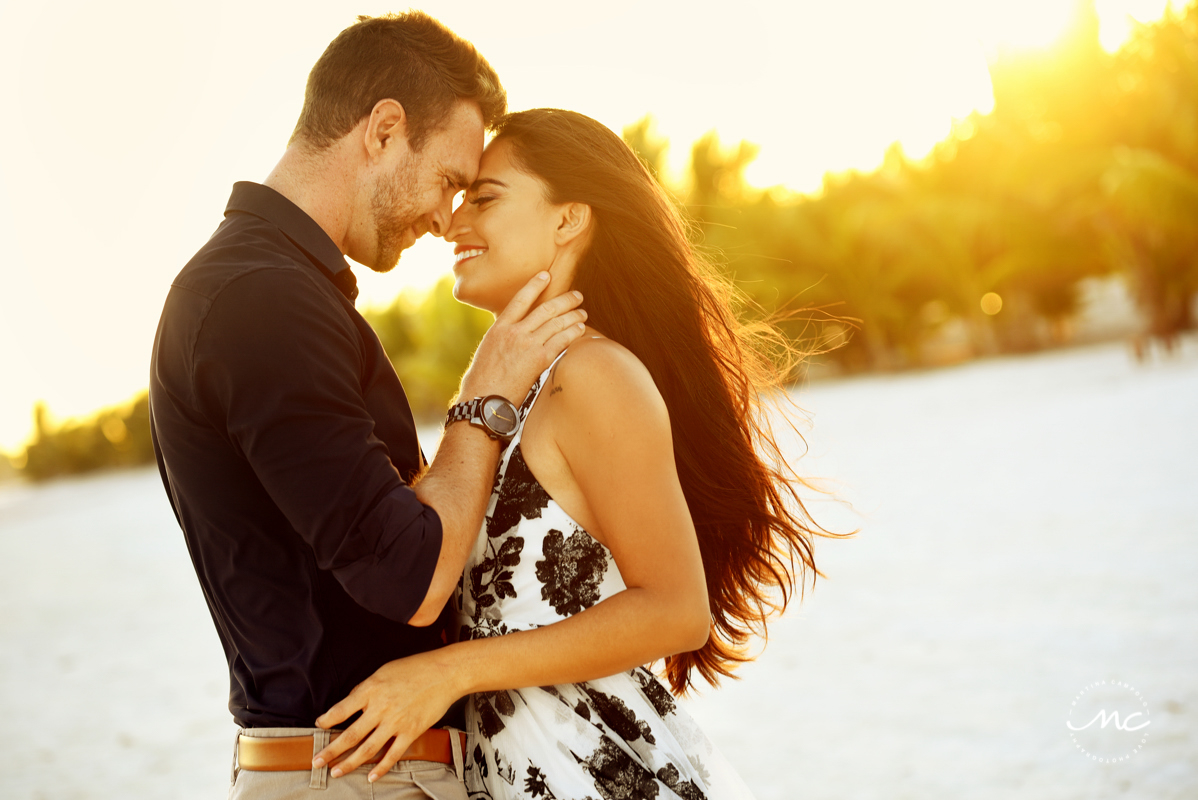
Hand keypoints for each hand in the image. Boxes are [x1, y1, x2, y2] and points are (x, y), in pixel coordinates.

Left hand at [312, 648, 463, 781]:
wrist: (445, 673)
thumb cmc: (415, 668)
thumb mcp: (383, 671)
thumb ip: (366, 689)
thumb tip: (350, 702)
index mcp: (371, 689)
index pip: (341, 709)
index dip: (327, 720)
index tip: (318, 726)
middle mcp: (380, 708)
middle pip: (350, 735)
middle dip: (330, 751)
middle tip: (316, 762)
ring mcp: (396, 722)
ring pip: (367, 749)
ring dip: (349, 763)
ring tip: (335, 772)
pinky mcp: (411, 732)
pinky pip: (393, 754)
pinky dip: (381, 768)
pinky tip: (371, 776)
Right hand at [459, 272, 586, 403]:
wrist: (483, 399)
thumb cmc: (483, 380)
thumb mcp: (488, 351)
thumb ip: (502, 338)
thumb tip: (513, 335)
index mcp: (499, 328)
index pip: (520, 299)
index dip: (535, 285)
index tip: (546, 275)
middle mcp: (514, 332)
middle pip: (545, 309)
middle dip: (564, 300)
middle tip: (577, 296)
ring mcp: (527, 344)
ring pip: (556, 323)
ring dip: (573, 316)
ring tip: (582, 313)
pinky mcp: (539, 359)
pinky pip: (561, 341)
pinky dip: (573, 333)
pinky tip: (581, 329)